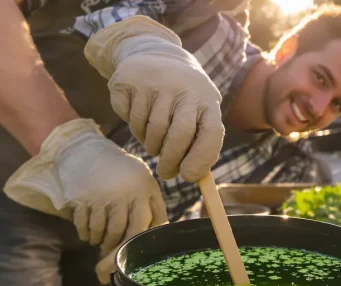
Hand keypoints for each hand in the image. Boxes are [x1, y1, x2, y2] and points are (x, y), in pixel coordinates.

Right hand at [4, 118, 167, 283]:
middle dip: (112, 252)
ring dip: (99, 242)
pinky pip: (83, 228)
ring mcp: (99, 196)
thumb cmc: (125, 175)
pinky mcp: (80, 199)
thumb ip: (156, 210)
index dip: (132, 248)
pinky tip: (89, 232)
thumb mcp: (146, 186)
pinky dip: (86, 234)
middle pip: (117, 235)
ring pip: (100, 233)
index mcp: (142, 192)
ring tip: (101, 240)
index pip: (140, 229)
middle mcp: (121, 194)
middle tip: (108, 260)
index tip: (126, 261)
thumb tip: (163, 238)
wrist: (87, 151)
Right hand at [84, 15, 224, 181]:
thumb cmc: (184, 95)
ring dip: (152, 145)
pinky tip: (141, 119)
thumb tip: (197, 177)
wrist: (155, 54)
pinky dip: (135, 128)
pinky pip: (130, 119)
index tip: (188, 176)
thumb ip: (202, 140)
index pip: (211, 132)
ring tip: (155, 142)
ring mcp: (155, 82)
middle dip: (170, 161)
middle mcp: (183, 88)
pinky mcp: (129, 81)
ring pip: (152, 131)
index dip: (200, 159)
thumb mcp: (200, 109)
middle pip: (178, 136)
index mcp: (207, 98)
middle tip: (165, 173)